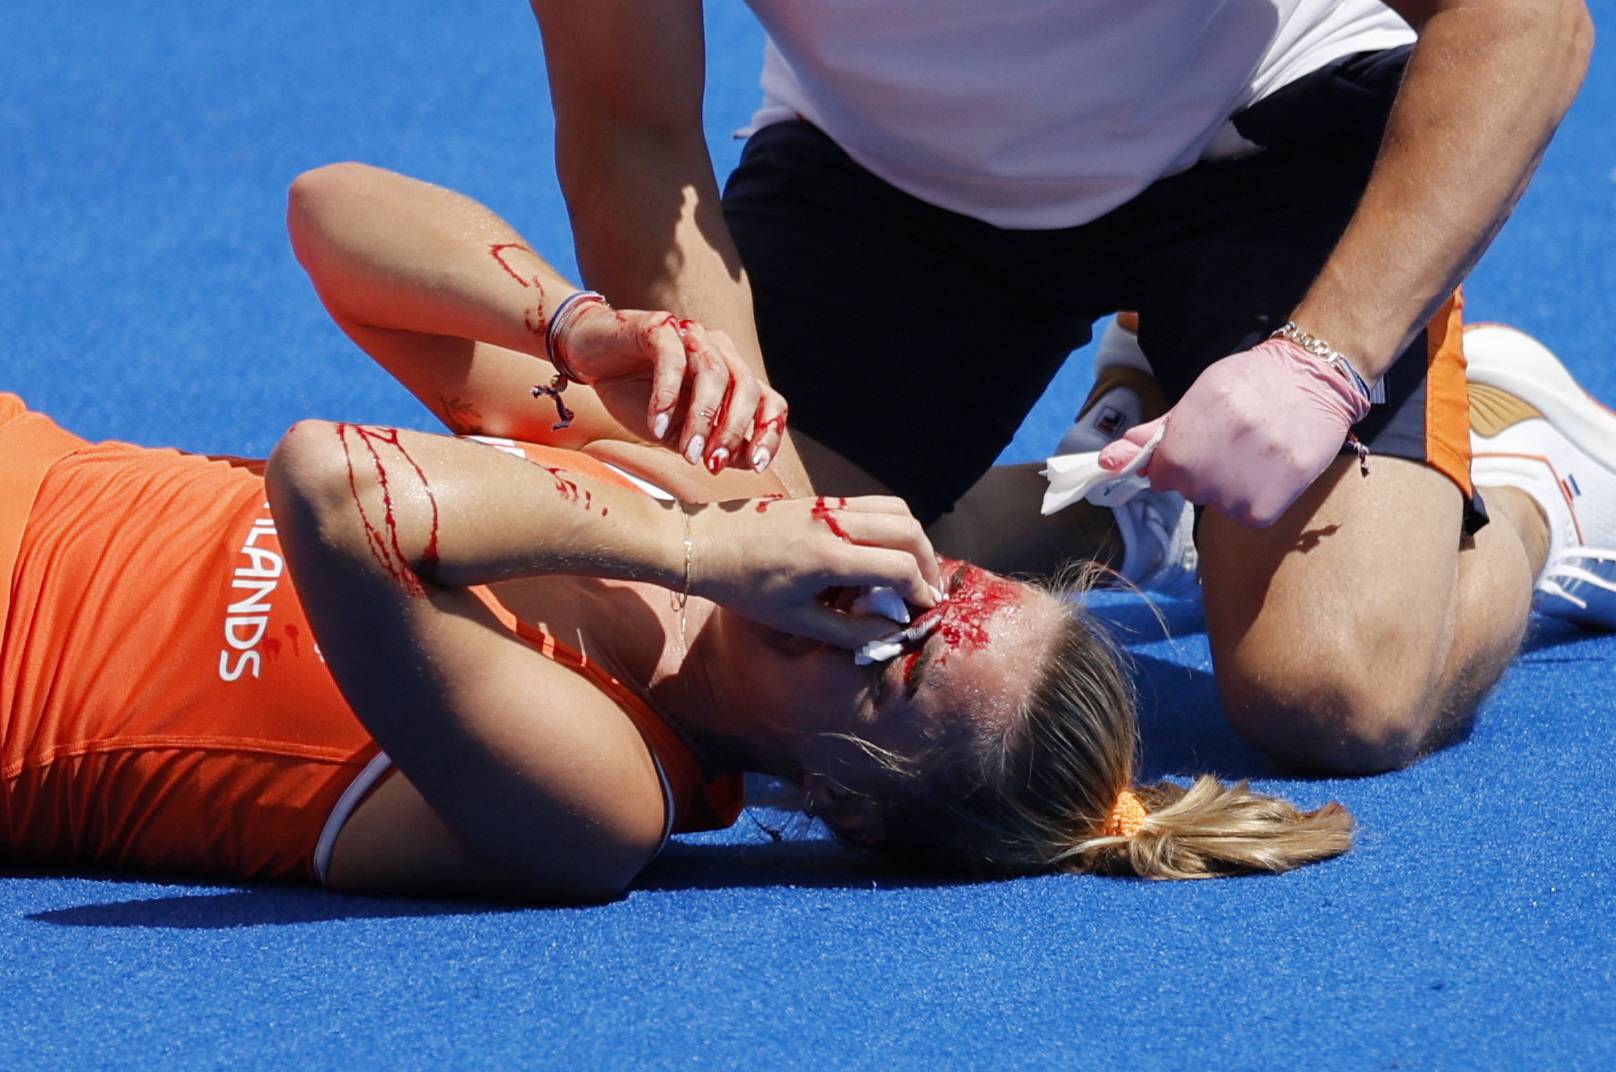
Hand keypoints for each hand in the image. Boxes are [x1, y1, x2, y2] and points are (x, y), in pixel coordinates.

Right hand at [556, 303, 788, 472]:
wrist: (589, 358)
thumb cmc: (635, 395)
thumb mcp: (676, 430)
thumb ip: (709, 443)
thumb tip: (747, 462)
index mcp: (732, 376)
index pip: (768, 401)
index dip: (768, 433)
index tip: (757, 466)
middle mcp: (719, 351)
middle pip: (746, 387)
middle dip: (733, 431)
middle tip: (713, 464)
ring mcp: (691, 336)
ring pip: (714, 373)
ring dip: (702, 419)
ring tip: (686, 452)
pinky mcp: (658, 327)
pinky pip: (672, 358)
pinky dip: (667, 396)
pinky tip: (655, 426)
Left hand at [690, 495, 942, 648]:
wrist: (704, 543)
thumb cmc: (743, 586)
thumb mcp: (794, 621)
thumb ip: (848, 631)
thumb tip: (891, 634)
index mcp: (828, 557)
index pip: (900, 567)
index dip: (920, 592)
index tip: (923, 611)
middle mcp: (834, 524)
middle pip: (909, 531)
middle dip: (928, 562)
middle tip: (925, 591)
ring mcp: (828, 506)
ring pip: (896, 509)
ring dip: (913, 539)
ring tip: (910, 570)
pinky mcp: (822, 499)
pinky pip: (873, 504)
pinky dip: (891, 525)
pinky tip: (880, 552)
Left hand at [1098, 337, 1369, 526]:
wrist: (1315, 378)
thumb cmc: (1250, 383)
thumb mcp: (1197, 398)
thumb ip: (1153, 435)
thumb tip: (1108, 460)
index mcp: (1184, 443)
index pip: (1161, 475)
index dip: (1179, 459)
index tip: (1202, 442)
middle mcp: (1209, 470)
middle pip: (1190, 489)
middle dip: (1205, 471)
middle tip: (1236, 440)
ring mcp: (1239, 491)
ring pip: (1219, 504)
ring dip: (1233, 485)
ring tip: (1258, 449)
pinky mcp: (1267, 508)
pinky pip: (1248, 515)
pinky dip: (1257, 497)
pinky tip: (1272, 467)